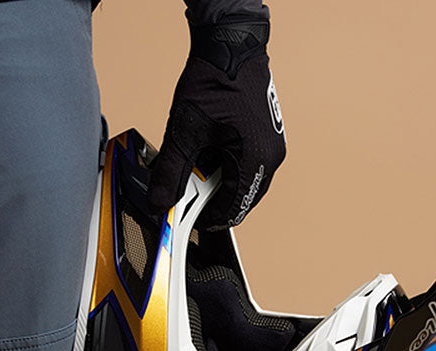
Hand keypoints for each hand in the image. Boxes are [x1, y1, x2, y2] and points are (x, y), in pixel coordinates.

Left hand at [146, 13, 284, 230]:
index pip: (234, 207)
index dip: (207, 217)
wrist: (232, 48)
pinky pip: (250, 163)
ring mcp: (274, 146)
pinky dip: (229, 165)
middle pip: (242, 197)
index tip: (187, 217)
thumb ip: (171, 172)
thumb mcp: (184, 131)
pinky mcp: (269, 136)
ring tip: (195, 166)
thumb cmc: (215, 83)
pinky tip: (208, 150)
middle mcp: (272, 158)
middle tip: (187, 191)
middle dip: (213, 198)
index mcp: (256, 161)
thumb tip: (161, 201)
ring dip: (220, 180)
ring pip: (245, 181)